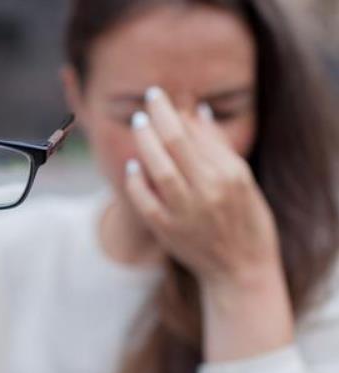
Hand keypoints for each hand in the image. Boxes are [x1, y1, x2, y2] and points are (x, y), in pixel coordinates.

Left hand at [124, 87, 293, 360]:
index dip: (173, 112)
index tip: (161, 97)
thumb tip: (196, 111)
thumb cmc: (245, 219)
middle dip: (158, 117)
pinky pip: (146, 202)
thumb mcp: (243, 180)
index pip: (194, 134)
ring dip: (145, 143)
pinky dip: (136, 182)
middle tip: (148, 99)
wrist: (241, 269)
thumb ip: (217, 147)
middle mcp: (209, 192)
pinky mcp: (168, 231)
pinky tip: (132, 165)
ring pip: (159, 170)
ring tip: (139, 122)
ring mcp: (187, 213)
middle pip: (176, 145)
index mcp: (230, 175)